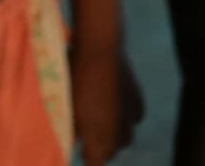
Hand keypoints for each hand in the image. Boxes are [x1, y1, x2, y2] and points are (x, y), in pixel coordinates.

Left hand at [75, 46, 143, 163]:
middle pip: (111, 152)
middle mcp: (120, 132)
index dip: (88, 159)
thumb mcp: (67, 108)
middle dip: (100, 150)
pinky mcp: (138, 100)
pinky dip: (125, 119)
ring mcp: (131, 117)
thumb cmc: (76, 80)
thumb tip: (73, 140)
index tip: (79, 151)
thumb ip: (71, 130)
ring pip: (125, 138)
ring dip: (114, 136)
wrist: (100, 49)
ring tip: (100, 126)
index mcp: (101, 138)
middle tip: (86, 140)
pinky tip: (116, 110)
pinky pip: (133, 119)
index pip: (96, 162)